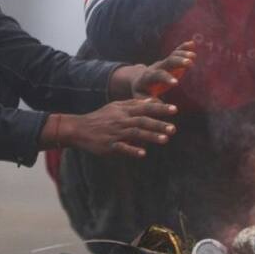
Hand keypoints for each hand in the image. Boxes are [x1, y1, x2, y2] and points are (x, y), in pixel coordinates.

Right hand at [40, 99, 177, 156]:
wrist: (79, 129)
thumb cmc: (100, 117)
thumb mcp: (115, 107)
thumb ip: (134, 104)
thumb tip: (152, 100)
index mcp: (124, 111)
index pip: (145, 108)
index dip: (160, 109)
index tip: (175, 109)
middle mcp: (121, 120)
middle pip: (143, 121)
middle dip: (159, 124)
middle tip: (173, 128)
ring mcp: (115, 133)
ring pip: (135, 133)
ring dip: (151, 136)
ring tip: (165, 139)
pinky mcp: (109, 145)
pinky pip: (122, 147)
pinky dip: (132, 150)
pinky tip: (143, 153)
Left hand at [140, 41, 194, 97]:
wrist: (139, 79)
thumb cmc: (142, 92)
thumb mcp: (140, 97)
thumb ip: (147, 100)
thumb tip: (155, 103)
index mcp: (148, 77)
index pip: (157, 75)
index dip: (166, 78)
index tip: (176, 83)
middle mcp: (156, 67)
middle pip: (167, 62)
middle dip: (178, 62)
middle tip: (189, 63)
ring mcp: (163, 63)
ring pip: (173, 56)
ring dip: (183, 54)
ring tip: (193, 56)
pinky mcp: (169, 60)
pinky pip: (176, 52)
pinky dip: (184, 47)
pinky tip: (192, 43)